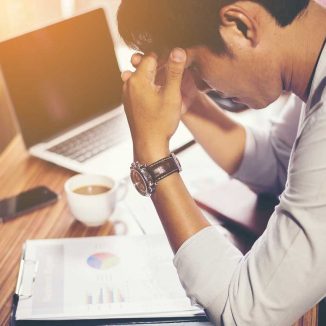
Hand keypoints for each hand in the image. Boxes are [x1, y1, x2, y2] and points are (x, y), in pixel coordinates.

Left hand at [121, 48, 186, 162]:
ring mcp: (127, 95)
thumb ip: (174, 71)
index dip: (166, 58)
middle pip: (145, 66)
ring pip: (142, 77)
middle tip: (174, 75)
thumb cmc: (161, 122)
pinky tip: (158, 96)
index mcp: (138, 79)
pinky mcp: (129, 103)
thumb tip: (178, 50)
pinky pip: (139, 88)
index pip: (152, 57)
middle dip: (160, 68)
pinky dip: (149, 88)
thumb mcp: (171, 95)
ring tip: (168, 86)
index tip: (176, 64)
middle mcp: (128, 84)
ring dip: (155, 78)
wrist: (149, 144)